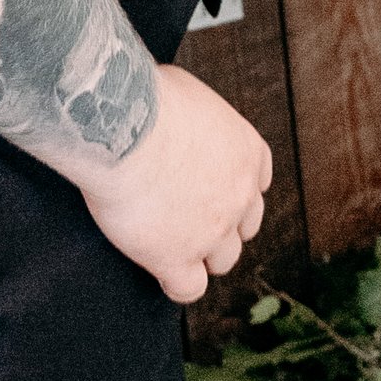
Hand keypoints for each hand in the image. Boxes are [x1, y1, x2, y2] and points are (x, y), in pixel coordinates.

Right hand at [78, 62, 269, 303]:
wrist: (124, 127)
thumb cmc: (147, 97)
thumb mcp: (185, 92)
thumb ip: (194, 114)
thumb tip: (173, 107)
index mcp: (247, 152)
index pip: (256, 185)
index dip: (232, 190)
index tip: (208, 188)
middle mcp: (240, 195)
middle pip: (243, 227)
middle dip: (221, 224)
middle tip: (187, 216)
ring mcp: (212, 231)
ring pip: (222, 260)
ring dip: (201, 254)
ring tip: (171, 243)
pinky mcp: (176, 258)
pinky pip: (189, 288)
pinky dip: (177, 283)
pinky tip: (160, 270)